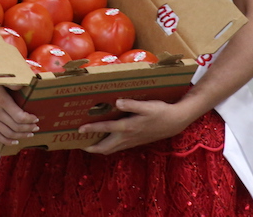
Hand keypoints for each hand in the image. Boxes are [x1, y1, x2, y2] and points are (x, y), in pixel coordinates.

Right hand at [0, 82, 38, 145]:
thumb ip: (12, 82)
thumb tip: (25, 85)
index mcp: (1, 101)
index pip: (19, 116)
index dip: (29, 119)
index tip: (36, 119)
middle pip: (15, 126)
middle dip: (28, 128)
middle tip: (36, 127)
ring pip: (8, 134)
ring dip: (21, 136)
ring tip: (30, 134)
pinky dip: (8, 141)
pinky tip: (16, 141)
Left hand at [78, 99, 194, 154]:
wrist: (174, 122)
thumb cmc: (160, 112)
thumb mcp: (147, 106)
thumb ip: (132, 105)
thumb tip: (117, 102)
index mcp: (127, 127)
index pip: (105, 129)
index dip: (91, 129)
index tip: (79, 129)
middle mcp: (127, 137)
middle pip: (105, 148)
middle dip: (91, 147)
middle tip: (78, 143)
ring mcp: (131, 141)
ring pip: (111, 149)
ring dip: (98, 148)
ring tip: (88, 143)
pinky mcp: (135, 142)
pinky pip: (117, 147)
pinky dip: (108, 146)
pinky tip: (105, 140)